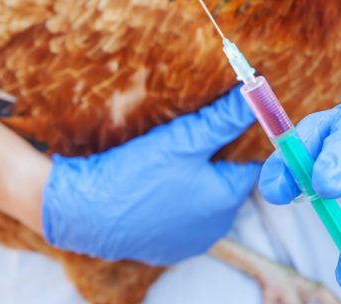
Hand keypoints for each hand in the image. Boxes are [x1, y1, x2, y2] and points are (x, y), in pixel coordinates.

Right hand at [42, 87, 259, 264]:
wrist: (83, 211)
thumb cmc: (136, 174)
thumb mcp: (184, 139)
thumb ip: (224, 118)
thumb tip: (257, 92)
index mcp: (226, 200)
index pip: (250, 165)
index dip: (240, 141)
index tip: (227, 123)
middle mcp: (215, 227)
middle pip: (227, 182)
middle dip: (216, 160)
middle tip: (195, 135)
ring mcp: (190, 241)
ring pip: (204, 200)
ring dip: (195, 180)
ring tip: (174, 156)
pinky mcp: (165, 248)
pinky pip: (182, 216)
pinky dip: (175, 200)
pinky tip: (158, 183)